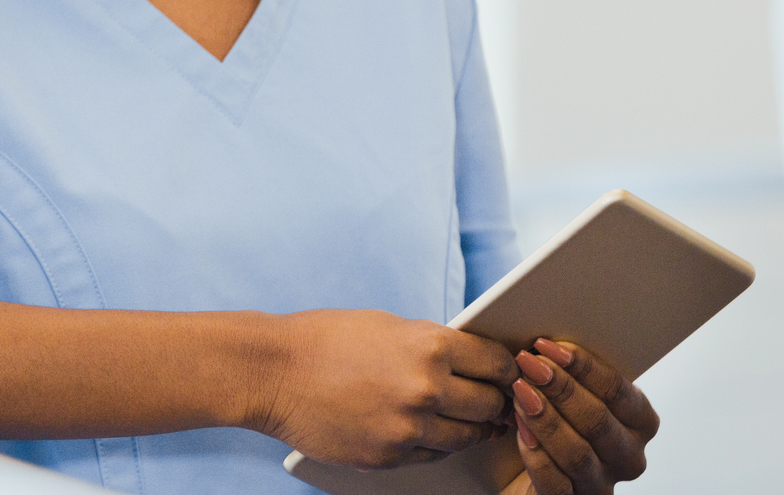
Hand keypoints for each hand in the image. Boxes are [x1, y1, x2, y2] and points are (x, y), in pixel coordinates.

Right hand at [249, 310, 520, 469]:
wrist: (273, 372)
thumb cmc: (326, 339)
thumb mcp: (388, 326)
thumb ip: (432, 344)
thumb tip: (470, 359)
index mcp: (428, 346)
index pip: (495, 363)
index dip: (508, 368)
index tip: (511, 371)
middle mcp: (425, 388)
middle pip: (490, 404)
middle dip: (498, 401)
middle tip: (501, 399)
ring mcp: (407, 428)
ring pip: (465, 436)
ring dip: (472, 427)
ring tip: (473, 419)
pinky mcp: (388, 457)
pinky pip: (432, 455)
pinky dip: (437, 444)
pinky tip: (434, 431)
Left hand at [499, 339, 658, 494]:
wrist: (528, 470)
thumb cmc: (560, 419)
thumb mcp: (574, 392)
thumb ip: (572, 370)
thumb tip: (547, 343)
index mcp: (640, 422)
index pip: (618, 391)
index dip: (583, 366)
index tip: (546, 346)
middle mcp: (629, 457)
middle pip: (598, 420)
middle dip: (561, 388)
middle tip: (528, 364)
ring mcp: (602, 484)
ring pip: (578, 452)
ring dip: (545, 418)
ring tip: (519, 390)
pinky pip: (555, 482)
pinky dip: (536, 453)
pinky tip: (519, 429)